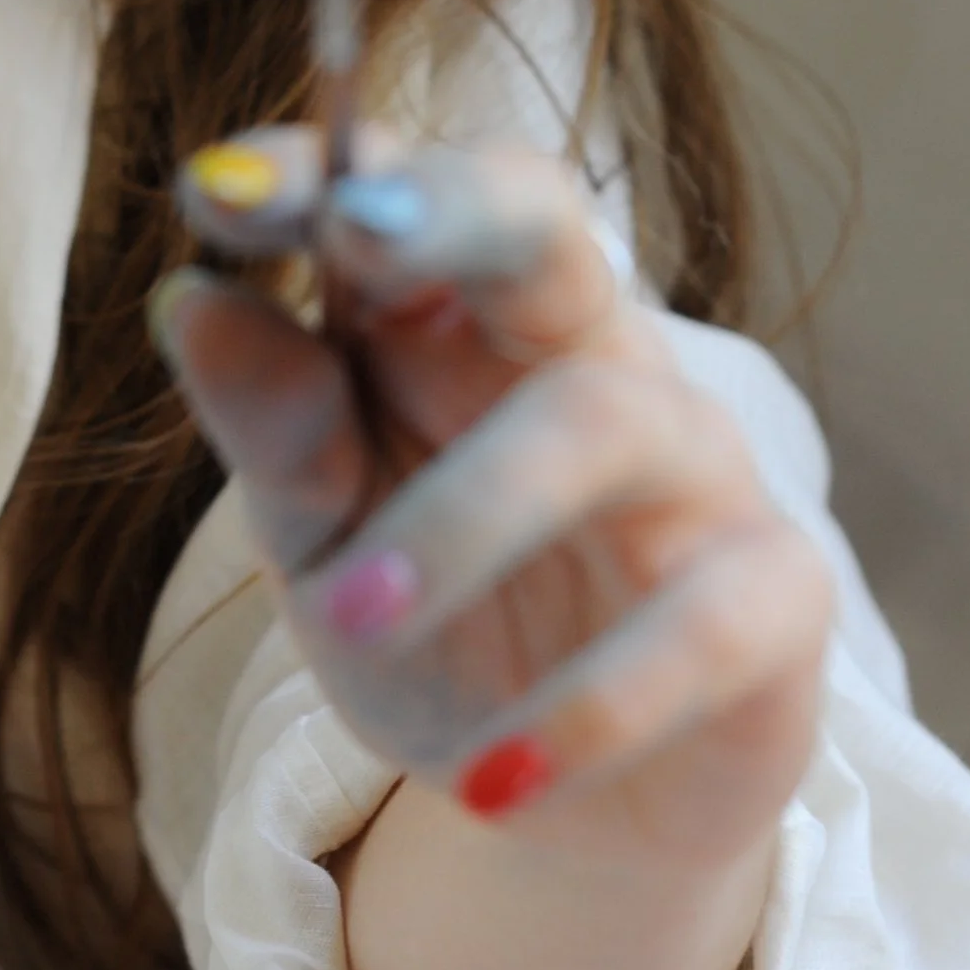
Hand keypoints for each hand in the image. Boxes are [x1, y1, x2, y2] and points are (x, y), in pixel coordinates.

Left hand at [151, 136, 831, 868]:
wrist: (558, 800)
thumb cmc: (432, 625)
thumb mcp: (319, 542)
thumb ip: (273, 430)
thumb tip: (191, 299)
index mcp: (451, 320)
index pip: (405, 192)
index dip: (319, 169)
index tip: (215, 189)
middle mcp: (580, 351)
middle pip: (543, 222)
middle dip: (454, 207)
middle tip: (355, 232)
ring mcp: (692, 460)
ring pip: (601, 417)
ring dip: (465, 516)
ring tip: (353, 619)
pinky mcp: (778, 595)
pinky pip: (708, 617)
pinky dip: (598, 703)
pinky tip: (500, 780)